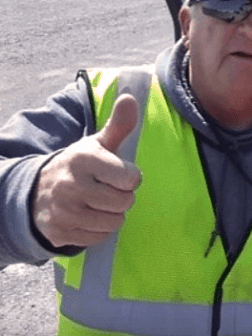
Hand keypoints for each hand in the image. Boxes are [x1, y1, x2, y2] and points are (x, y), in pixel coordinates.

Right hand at [33, 94, 141, 247]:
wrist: (37, 191)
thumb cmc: (80, 166)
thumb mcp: (97, 144)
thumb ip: (118, 125)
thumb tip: (130, 98)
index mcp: (84, 159)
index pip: (130, 178)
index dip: (130, 177)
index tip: (119, 173)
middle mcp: (72, 185)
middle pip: (125, 202)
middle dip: (122, 197)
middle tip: (107, 189)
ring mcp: (64, 211)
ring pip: (114, 221)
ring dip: (112, 214)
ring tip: (98, 202)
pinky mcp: (61, 232)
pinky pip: (101, 237)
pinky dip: (100, 229)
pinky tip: (88, 216)